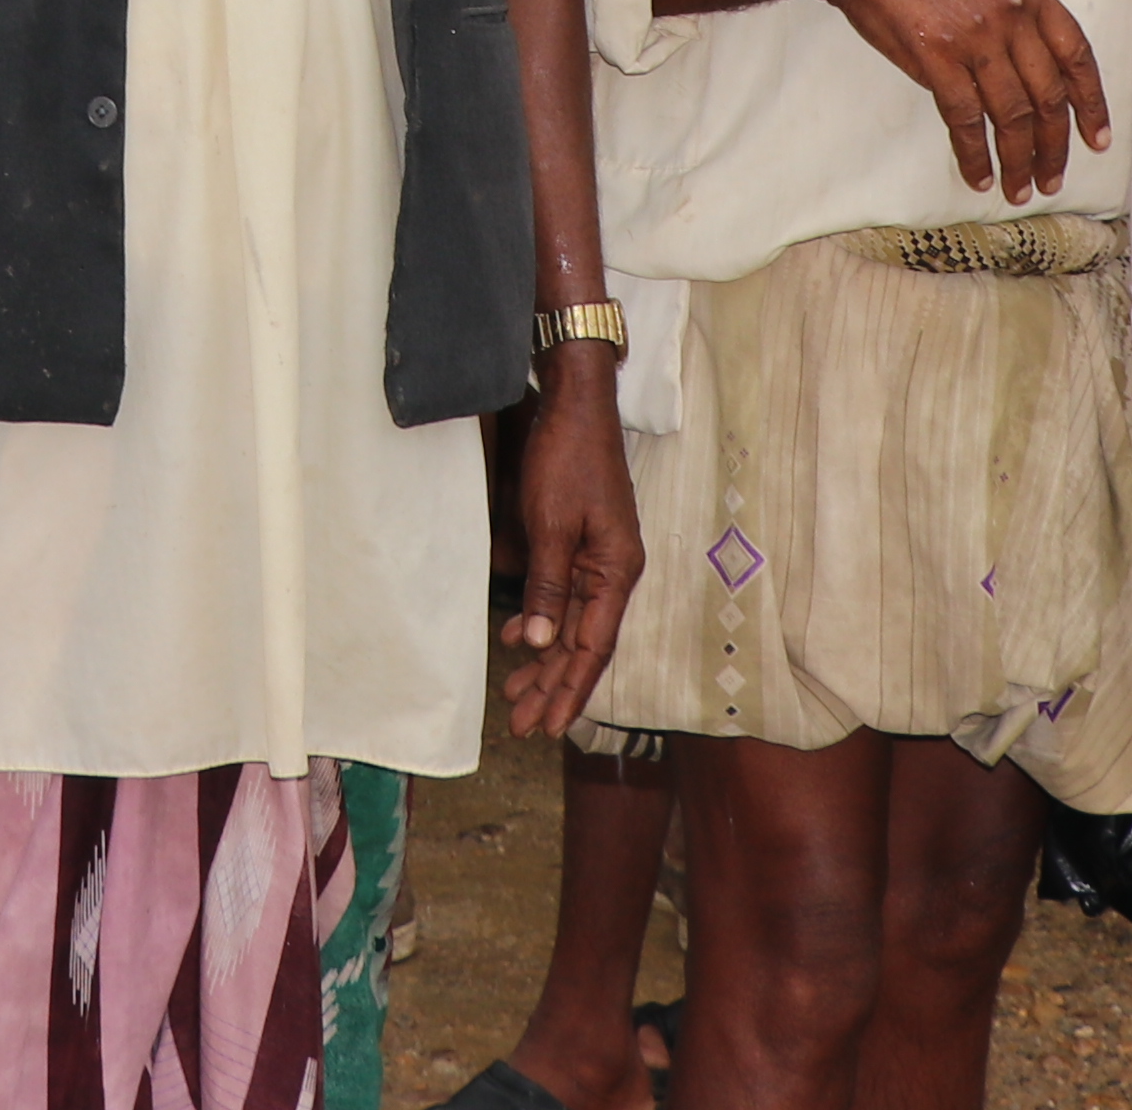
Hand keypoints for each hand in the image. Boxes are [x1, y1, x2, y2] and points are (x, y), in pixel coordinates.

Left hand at [499, 352, 641, 740]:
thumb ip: (546, 587)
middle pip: (584, 644)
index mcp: (616, 572)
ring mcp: (600, 558)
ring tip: (515, 696)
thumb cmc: (568, 459)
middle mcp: (614, 572)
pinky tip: (516, 639)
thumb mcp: (551, 525)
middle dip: (553, 686)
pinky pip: (564, 597)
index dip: (571, 689)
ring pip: (572, 624)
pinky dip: (542, 622)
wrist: (576, 405)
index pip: (594, 648)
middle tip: (521, 725)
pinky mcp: (582, 544)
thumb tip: (539, 644)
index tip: (549, 726)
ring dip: (545, 660)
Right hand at [809, 0, 1106, 199]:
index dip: (1092, 104)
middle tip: (1051, 180)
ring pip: (1012, 115)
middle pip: (1049, 95)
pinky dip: (975, 155)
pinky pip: (966, 119)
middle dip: (1054, 148)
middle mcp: (1011, 12)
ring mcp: (976, 34)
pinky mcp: (936, 55)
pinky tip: (979, 176)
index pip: (1077, 55)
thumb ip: (1017, 15)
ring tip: (1018, 189)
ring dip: (1019, 161)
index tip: (1096, 140)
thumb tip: (1033, 80)